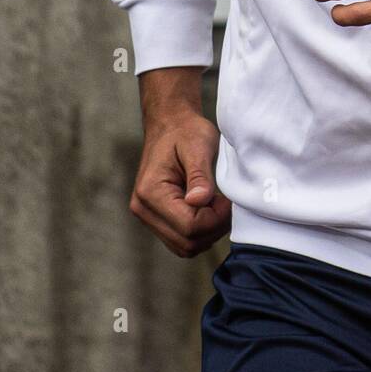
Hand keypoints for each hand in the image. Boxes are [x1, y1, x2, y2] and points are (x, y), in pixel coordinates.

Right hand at [130, 71, 231, 255]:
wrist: (170, 124)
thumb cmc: (185, 131)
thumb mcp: (198, 146)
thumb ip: (199, 175)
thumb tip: (200, 201)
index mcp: (151, 192)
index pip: (189, 226)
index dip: (215, 218)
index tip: (228, 199)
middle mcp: (143, 209)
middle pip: (187, 242)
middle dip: (213, 227)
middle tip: (226, 202)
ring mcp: (147, 216)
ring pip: (185, 247)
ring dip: (207, 232)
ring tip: (217, 204)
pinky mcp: (156, 219)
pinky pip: (181, 240)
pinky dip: (199, 232)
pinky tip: (209, 209)